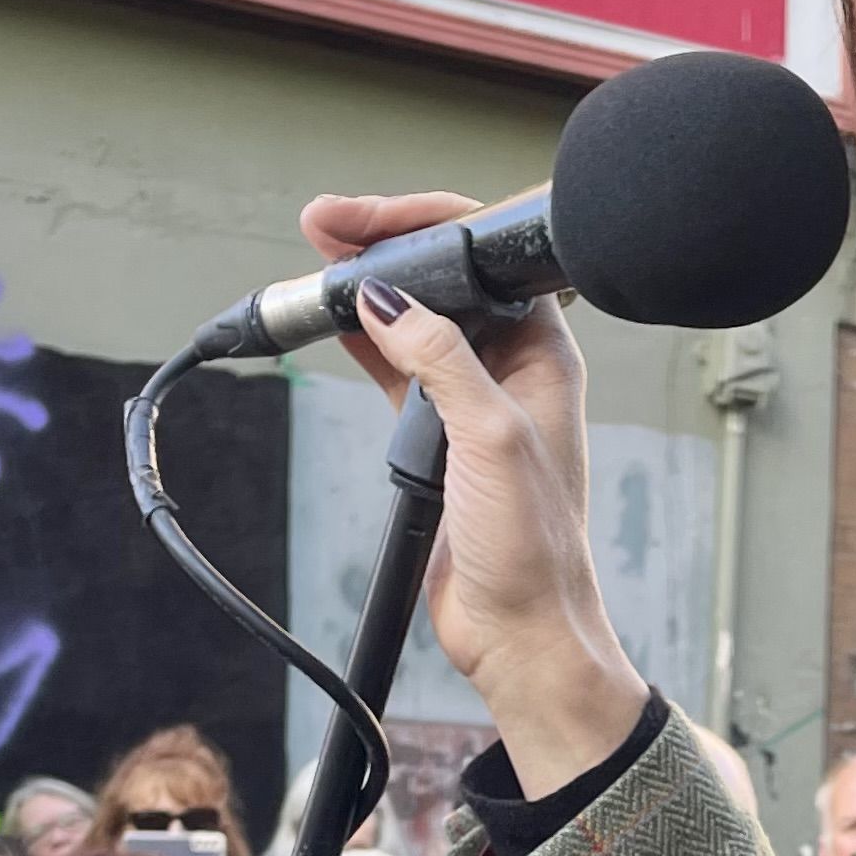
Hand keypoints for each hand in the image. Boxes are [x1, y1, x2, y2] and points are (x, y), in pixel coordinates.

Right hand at [300, 191, 646, 797]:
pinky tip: (329, 323)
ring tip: (312, 266)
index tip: (366, 221)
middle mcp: (512, 369)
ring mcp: (474, 402)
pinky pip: (396, 371)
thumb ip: (440, 360)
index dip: (426, 227)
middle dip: (384, 246)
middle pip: (444, 281)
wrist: (521, 634)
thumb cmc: (534, 550)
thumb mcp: (490, 440)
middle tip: (323, 227)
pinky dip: (361, 344)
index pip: (486, 260)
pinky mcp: (440, 438)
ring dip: (364, 292)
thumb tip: (386, 297)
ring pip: (413, 322)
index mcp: (543, 355)